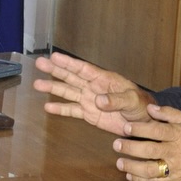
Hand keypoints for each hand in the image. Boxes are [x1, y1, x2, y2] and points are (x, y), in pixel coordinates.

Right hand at [33, 52, 155, 135]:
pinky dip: (60, 109)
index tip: (54, 56)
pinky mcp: (89, 114)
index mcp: (104, 79)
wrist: (144, 124)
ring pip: (68, 92)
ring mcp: (90, 100)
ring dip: (53, 88)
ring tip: (37, 84)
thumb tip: (98, 101)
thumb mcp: (132, 101)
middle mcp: (93, 87)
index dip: (68, 63)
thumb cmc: (141, 106)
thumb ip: (116, 100)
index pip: (83, 69)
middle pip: (71, 77)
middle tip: (39, 63)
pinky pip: (72, 110)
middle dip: (55, 70)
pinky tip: (48, 107)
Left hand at [113, 104, 180, 180]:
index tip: (126, 127)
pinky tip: (130, 176)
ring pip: (150, 169)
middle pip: (149, 150)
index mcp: (179, 134)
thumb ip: (169, 113)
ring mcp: (175, 168)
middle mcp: (175, 152)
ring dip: (132, 167)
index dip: (140, 129)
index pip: (156, 131)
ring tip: (119, 163)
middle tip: (116, 144)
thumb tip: (150, 108)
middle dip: (130, 147)